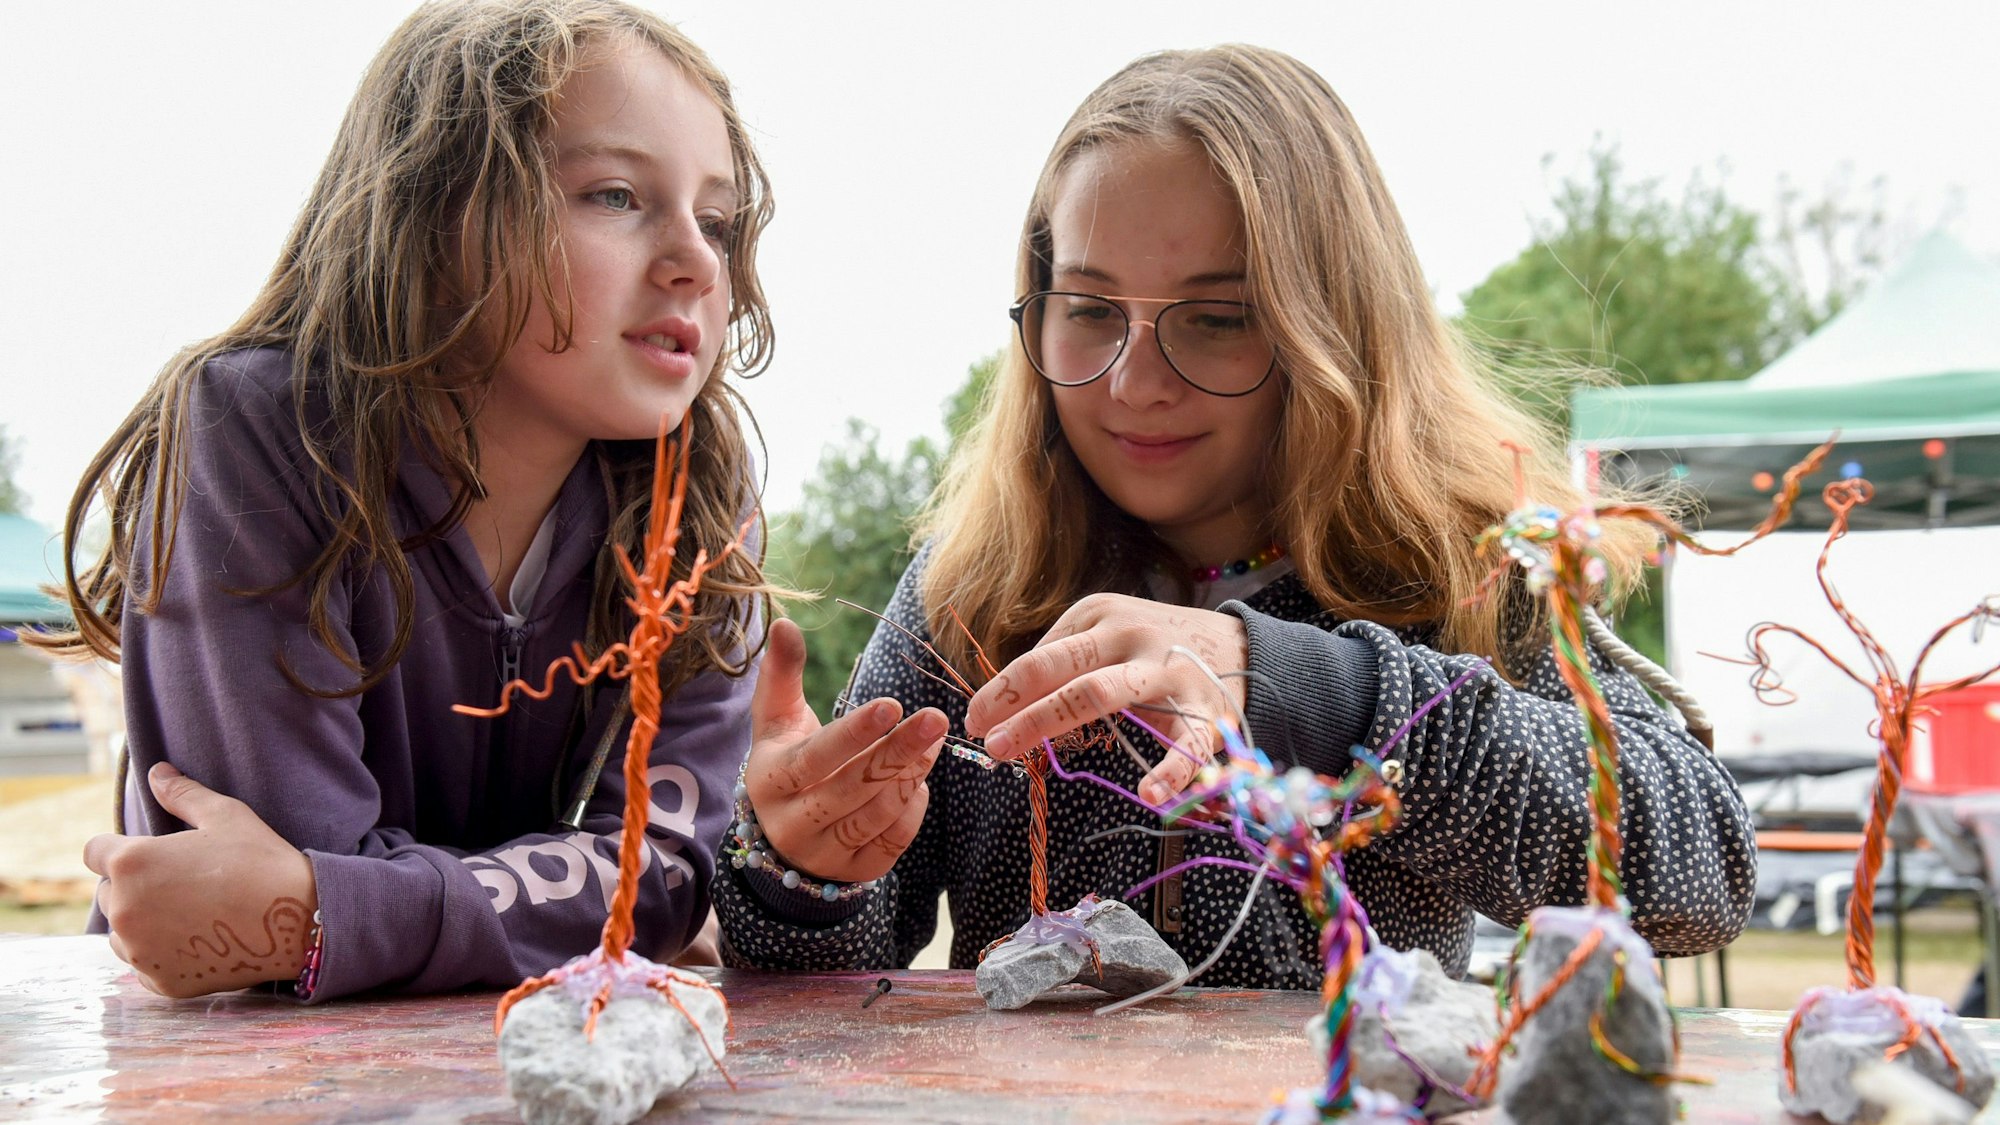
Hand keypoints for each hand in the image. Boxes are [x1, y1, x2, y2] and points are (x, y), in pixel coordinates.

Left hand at [84, 762, 317, 997]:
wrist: (298, 921)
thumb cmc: (261, 860)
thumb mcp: (226, 816)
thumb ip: (182, 793)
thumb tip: (156, 771)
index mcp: (131, 862)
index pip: (93, 852)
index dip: (119, 850)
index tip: (151, 854)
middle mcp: (123, 908)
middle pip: (107, 894)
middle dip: (134, 886)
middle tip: (182, 883)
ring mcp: (139, 949)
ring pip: (121, 932)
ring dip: (143, 922)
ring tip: (190, 913)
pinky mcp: (158, 980)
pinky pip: (144, 963)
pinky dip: (162, 953)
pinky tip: (198, 939)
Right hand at [745, 618, 947, 884]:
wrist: (782, 841)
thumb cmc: (786, 763)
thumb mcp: (776, 722)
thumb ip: (782, 673)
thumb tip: (785, 622)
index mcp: (772, 781)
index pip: (817, 758)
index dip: (854, 733)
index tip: (892, 704)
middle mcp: (794, 823)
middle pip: (853, 787)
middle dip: (898, 752)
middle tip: (935, 718)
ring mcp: (825, 854)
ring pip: (877, 815)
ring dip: (911, 775)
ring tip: (934, 740)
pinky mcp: (856, 872)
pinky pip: (893, 842)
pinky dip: (913, 809)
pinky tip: (920, 779)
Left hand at [962, 593, 1249, 804]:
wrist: (1241, 649)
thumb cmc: (1153, 648)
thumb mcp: (1105, 633)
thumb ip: (1061, 661)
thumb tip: (1005, 702)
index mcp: (1099, 615)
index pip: (1038, 657)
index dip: (1001, 690)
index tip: (976, 719)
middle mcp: (1130, 636)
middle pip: (1060, 672)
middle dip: (1014, 707)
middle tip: (984, 741)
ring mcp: (1167, 671)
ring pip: (1099, 694)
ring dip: (1047, 724)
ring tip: (1011, 754)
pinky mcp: (1205, 712)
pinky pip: (1186, 747)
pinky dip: (1171, 774)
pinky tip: (1149, 795)